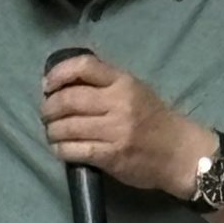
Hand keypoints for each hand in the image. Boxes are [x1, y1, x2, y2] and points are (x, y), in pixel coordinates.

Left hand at [41, 52, 210, 198]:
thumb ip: (105, 84)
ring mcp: (114, 130)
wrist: (177, 150)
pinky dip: (60, 149)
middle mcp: (118, 102)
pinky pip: (74, 151)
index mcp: (123, 82)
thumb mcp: (134, 90)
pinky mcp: (110, 156)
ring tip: (52, 132)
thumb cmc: (153, 117)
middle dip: (48, 108)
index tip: (47, 85)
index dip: (58, 74)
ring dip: (52, 131)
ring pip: (67, 127)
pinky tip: (60, 148)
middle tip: (46, 114)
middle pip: (68, 99)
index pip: (84, 66)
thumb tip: (66, 82)